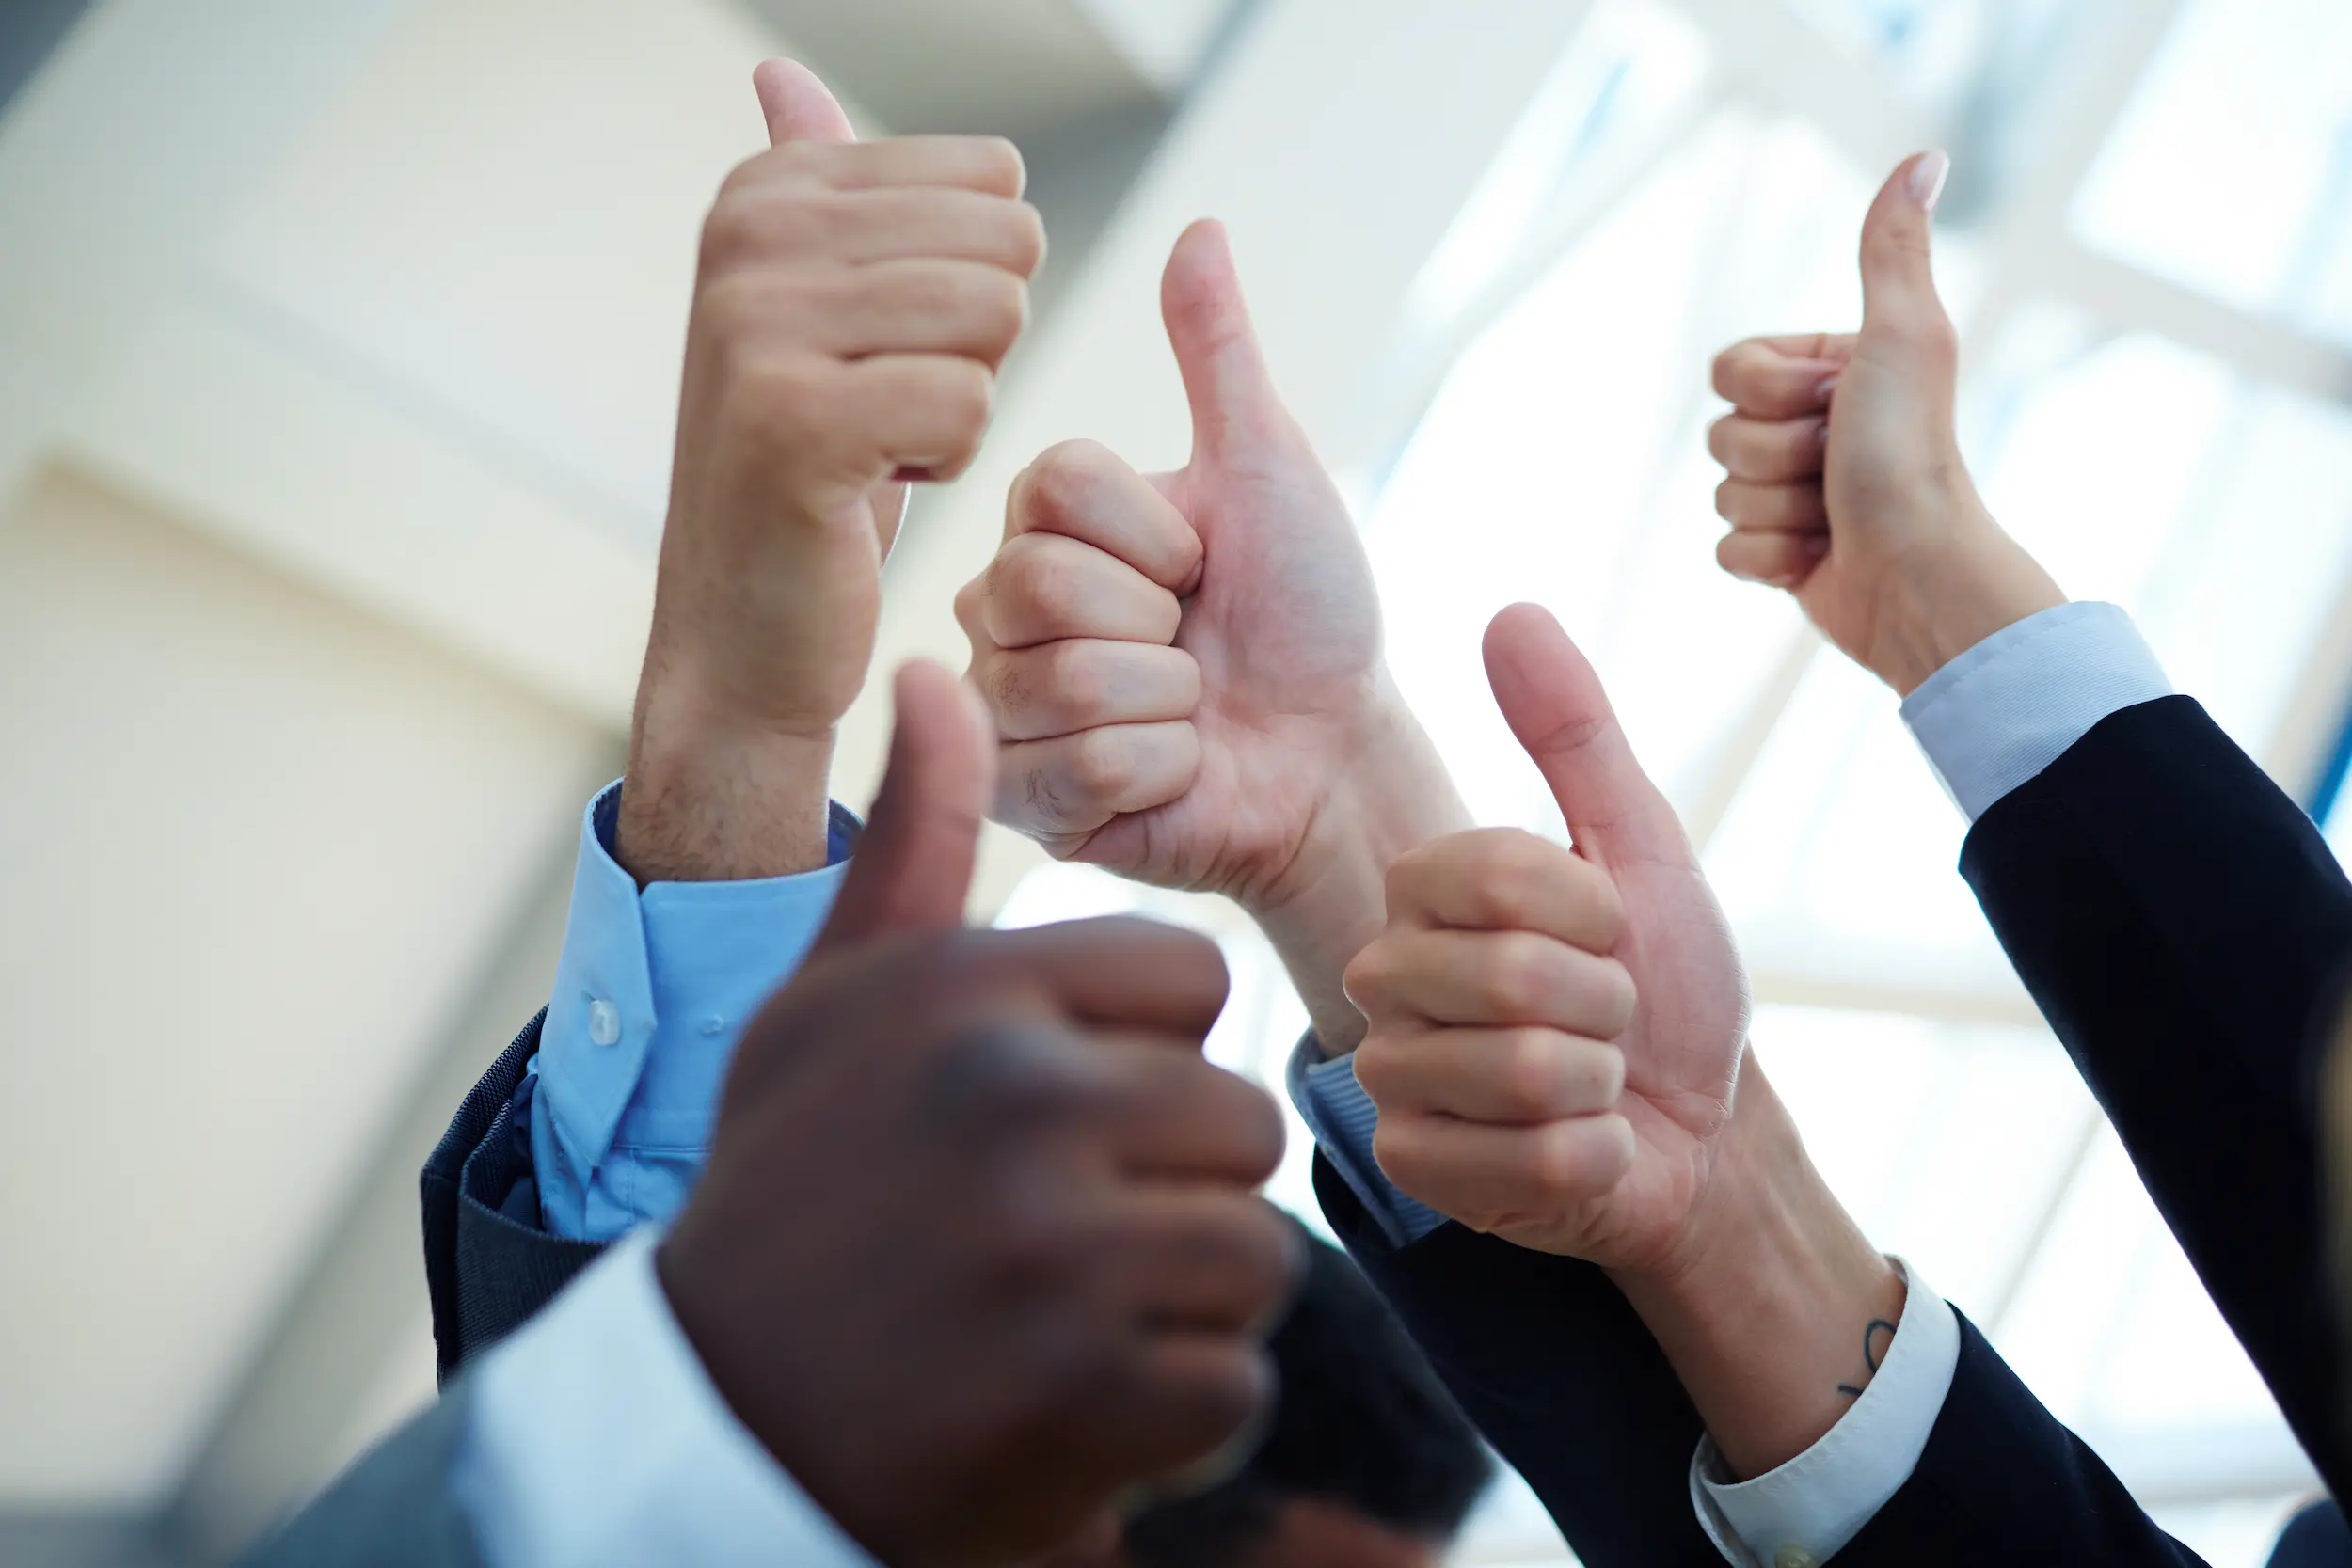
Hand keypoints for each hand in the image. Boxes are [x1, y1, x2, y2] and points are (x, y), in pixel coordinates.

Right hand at [622, 59, 1044, 880]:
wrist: (745, 628)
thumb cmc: (808, 466)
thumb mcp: (810, 309)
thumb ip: (811, 184)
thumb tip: (780, 72)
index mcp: (763, 191)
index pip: (992, 181)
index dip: (974, 282)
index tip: (884, 349)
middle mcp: (748, 240)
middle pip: (1005, 245)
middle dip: (981, 342)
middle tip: (891, 405)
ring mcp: (757, 326)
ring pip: (995, 319)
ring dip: (967, 401)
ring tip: (881, 441)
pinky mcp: (793, 421)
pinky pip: (974, 401)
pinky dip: (951, 459)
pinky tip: (876, 484)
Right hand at [657, 662, 1294, 1567]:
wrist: (713, 1423)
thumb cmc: (788, 1192)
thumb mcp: (829, 1006)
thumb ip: (914, 845)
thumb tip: (935, 674)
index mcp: (967, 990)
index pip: (1190, 980)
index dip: (1140, 1056)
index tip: (1059, 1115)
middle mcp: (1013, 1099)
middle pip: (1238, 1120)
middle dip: (1171, 1189)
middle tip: (1061, 1240)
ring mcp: (1054, 1250)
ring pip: (1252, 1251)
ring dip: (1177, 1305)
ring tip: (1067, 1319)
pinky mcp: (1085, 1393)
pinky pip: (1230, 1380)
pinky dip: (1164, 1414)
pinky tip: (1066, 1406)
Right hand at [958, 220, 1465, 1044]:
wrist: (1335, 755)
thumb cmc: (1306, 615)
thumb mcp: (1268, 469)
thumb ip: (1219, 355)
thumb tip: (1201, 227)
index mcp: (1046, 522)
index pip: (1053, 489)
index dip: (1156, 533)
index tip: (1200, 563)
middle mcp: (1001, 610)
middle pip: (1037, 586)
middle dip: (1159, 622)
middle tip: (1193, 643)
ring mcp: (1003, 709)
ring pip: (1062, 682)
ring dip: (1169, 702)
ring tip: (1187, 709)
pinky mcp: (1021, 801)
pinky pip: (1078, 768)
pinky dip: (1162, 770)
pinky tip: (1174, 770)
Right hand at [1345, 609, 1901, 1476]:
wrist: (1698, 1135)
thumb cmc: (1668, 988)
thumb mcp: (1639, 850)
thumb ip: (1572, 735)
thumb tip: (1511, 610)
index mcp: (1426, 891)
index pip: (1497, 870)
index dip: (1594, 908)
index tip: (1614, 931)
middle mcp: (1385, 975)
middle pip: (1513, 976)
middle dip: (1606, 1006)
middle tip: (1606, 1021)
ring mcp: (1394, 1077)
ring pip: (1523, 1071)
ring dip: (1604, 1086)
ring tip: (1594, 1085)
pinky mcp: (1417, 1168)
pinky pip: (1533, 1159)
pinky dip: (1594, 1158)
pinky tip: (1583, 1149)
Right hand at [1709, 151, 2061, 694]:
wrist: (1918, 577)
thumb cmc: (1911, 457)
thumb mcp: (1902, 338)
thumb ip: (1891, 251)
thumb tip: (1923, 157)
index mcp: (1828, 373)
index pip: (1728, 370)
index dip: (1767, 392)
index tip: (1833, 404)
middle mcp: (1810, 429)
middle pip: (1718, 434)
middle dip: (1774, 459)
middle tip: (1836, 468)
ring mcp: (1793, 494)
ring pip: (1720, 494)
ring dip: (1777, 513)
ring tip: (1836, 518)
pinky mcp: (1781, 555)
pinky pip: (1725, 551)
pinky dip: (1769, 561)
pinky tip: (1818, 560)